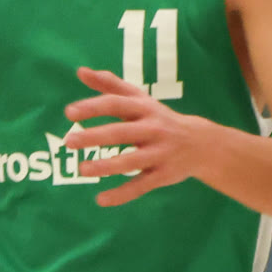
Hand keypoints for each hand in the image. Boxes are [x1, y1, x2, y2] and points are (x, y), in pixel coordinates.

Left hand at [63, 67, 212, 206]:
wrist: (202, 144)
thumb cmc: (160, 119)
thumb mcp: (140, 100)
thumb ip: (110, 85)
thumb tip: (80, 71)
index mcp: (145, 109)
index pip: (116, 105)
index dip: (93, 108)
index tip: (69, 113)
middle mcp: (153, 129)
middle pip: (121, 133)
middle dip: (94, 137)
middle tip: (69, 142)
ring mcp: (159, 154)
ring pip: (131, 162)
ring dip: (106, 166)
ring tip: (82, 169)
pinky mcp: (163, 175)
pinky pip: (140, 186)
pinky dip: (121, 195)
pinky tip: (100, 200)